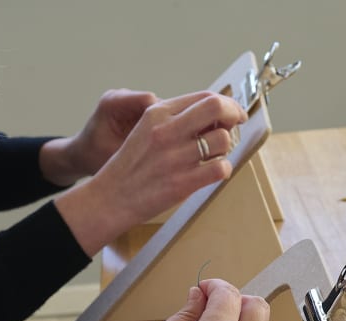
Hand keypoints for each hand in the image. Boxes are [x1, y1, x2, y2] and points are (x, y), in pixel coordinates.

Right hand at [55, 91, 247, 255]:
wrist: (110, 198)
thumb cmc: (130, 167)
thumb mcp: (145, 131)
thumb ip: (174, 120)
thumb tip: (213, 114)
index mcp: (157, 114)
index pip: (203, 97)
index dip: (225, 104)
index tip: (231, 113)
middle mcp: (167, 131)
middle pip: (216, 107)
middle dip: (233, 114)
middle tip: (236, 125)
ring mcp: (175, 157)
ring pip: (222, 140)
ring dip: (224, 147)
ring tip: (214, 155)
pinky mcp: (182, 182)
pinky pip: (219, 168)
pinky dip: (223, 170)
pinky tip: (213, 172)